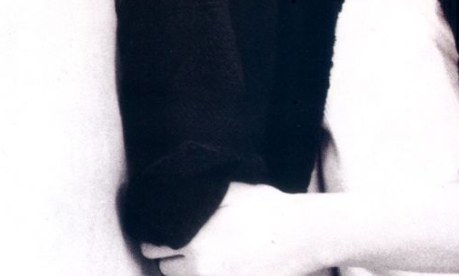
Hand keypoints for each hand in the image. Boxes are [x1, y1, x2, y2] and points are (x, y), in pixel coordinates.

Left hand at [141, 182, 318, 275]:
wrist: (303, 235)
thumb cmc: (268, 209)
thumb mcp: (231, 191)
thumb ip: (198, 195)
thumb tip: (170, 194)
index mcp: (195, 241)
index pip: (154, 247)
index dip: (157, 237)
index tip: (163, 232)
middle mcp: (201, 269)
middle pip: (166, 269)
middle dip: (171, 256)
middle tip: (184, 243)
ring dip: (186, 271)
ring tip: (204, 253)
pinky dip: (206, 275)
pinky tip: (219, 264)